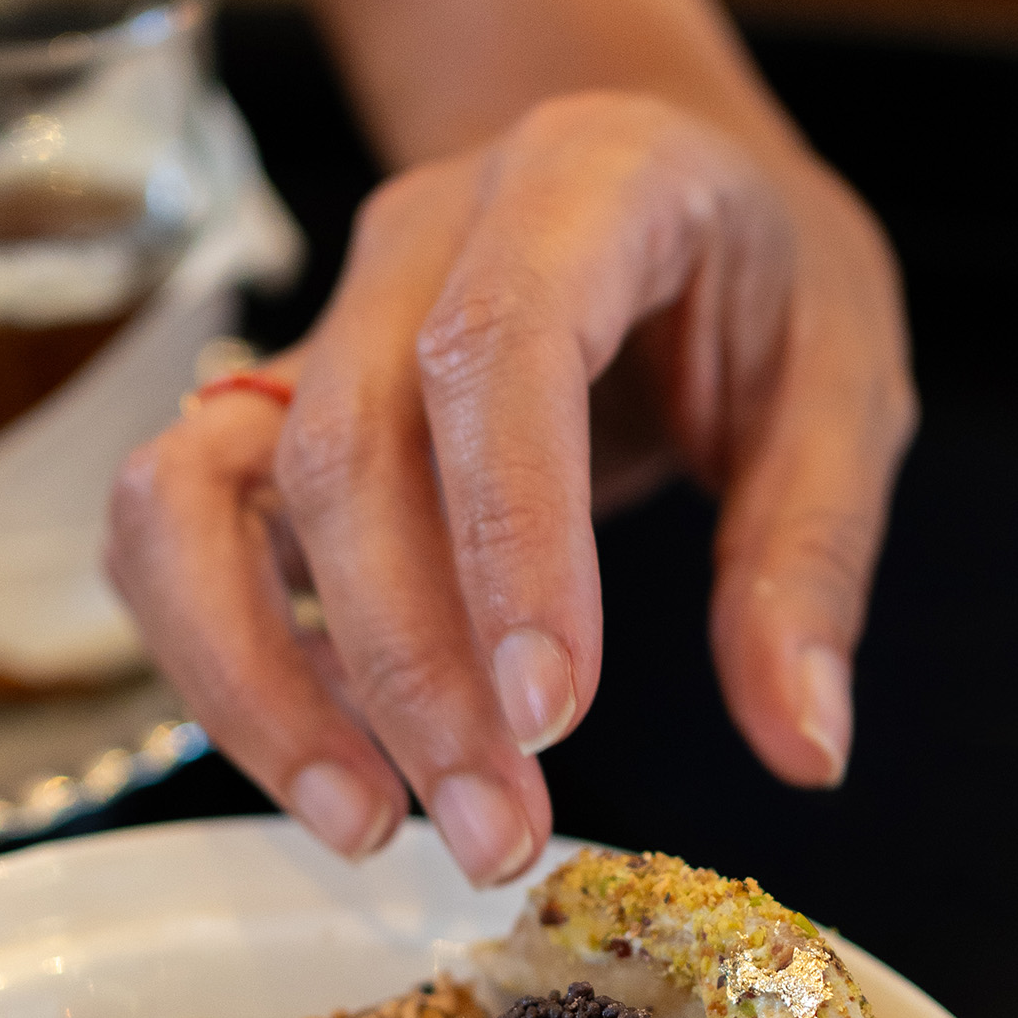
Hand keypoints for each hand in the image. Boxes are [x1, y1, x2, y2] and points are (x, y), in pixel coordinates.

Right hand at [104, 89, 915, 883]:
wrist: (666, 183)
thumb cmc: (753, 275)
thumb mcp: (844, 384)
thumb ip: (812, 558)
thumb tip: (805, 745)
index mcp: (579, 183)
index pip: (500, 343)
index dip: (508, 535)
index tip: (551, 713)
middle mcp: (416, 240)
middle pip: (344, 447)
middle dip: (409, 671)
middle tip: (493, 835)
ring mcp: (319, 323)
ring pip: (200, 490)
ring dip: (264, 682)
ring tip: (370, 827)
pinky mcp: (267, 417)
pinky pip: (173, 533)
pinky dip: (221, 662)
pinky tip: (331, 765)